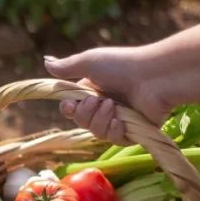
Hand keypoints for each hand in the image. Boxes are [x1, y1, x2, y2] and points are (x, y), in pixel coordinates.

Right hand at [44, 46, 173, 144]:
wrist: (153, 77)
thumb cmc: (122, 65)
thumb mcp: (90, 62)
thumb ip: (67, 67)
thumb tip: (45, 61)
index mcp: (93, 90)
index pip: (72, 108)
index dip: (68, 109)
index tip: (69, 105)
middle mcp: (105, 106)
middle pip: (81, 122)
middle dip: (85, 114)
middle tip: (97, 101)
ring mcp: (119, 119)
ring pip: (96, 132)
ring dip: (100, 120)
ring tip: (113, 106)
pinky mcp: (133, 131)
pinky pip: (114, 140)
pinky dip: (114, 131)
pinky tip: (120, 122)